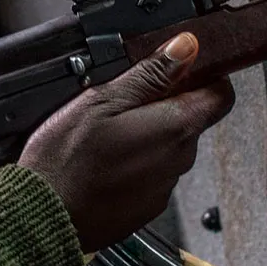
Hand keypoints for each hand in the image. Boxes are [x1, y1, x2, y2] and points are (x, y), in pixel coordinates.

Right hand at [18, 31, 235, 251]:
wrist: (45, 217)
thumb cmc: (67, 160)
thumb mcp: (102, 100)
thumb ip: (150, 74)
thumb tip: (186, 48)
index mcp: (175, 128)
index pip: (221, 95)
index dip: (203, 76)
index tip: (176, 71)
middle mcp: (179, 160)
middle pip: (191, 119)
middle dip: (165, 105)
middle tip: (122, 101)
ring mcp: (164, 187)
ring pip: (169, 146)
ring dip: (147, 134)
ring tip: (105, 134)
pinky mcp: (147, 206)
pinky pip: (152, 173)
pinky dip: (134, 162)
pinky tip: (103, 161)